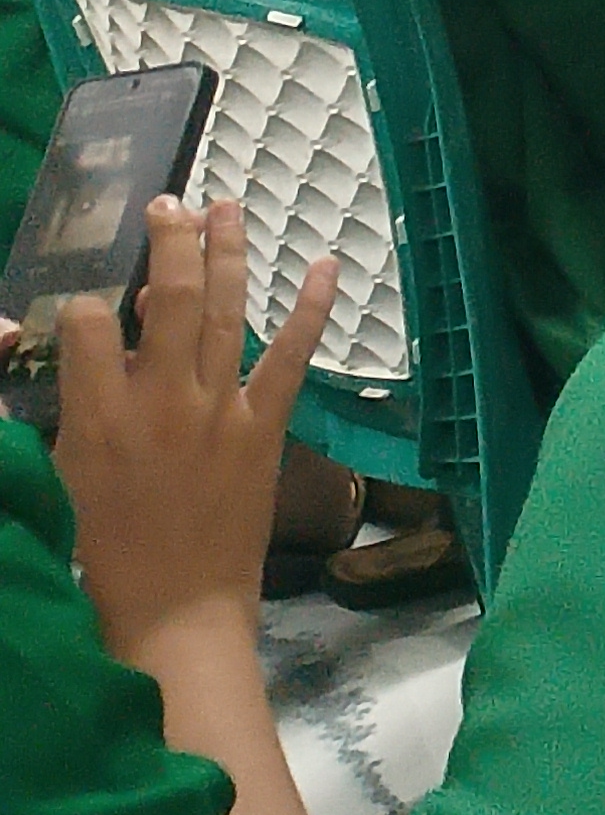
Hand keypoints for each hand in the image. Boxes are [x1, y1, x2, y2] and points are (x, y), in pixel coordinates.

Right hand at [53, 201, 337, 669]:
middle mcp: (158, 404)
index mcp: (95, 420)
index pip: (86, 328)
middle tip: (170, 203)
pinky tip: (328, 265)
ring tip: (228, 206)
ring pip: (224, 313)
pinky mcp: (264, 429)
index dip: (88, 301)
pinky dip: (312, 309)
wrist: (177, 611)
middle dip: (169, 242)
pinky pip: (292, 357)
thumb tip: (92, 362)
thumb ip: (77, 414)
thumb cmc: (109, 554)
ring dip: (228, 254)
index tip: (95, 294)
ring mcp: (217, 412)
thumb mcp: (66, 480)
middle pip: (165, 302)